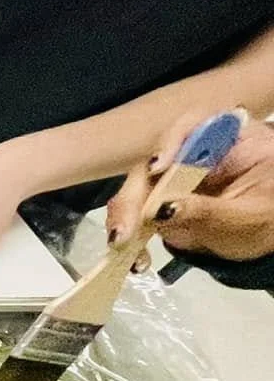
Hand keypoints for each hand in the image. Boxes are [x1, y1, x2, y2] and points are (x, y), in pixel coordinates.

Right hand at [110, 115, 273, 260]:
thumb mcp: (246, 218)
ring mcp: (173, 177)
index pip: (194, 125)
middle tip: (124, 227)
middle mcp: (194, 153)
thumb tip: (160, 209)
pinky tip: (133, 256)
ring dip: (124, 216)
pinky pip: (136, 212)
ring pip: (137, 188)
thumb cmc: (268, 220)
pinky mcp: (160, 200)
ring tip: (121, 244)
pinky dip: (129, 234)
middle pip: (154, 162)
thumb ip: (206, 212)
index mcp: (229, 140)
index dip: (170, 142)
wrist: (266, 238)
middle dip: (135, 195)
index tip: (156, 168)